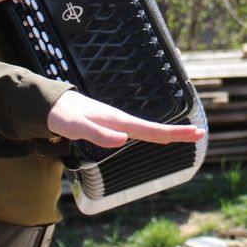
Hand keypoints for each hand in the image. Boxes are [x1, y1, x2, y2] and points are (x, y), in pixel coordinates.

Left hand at [46, 91, 207, 147]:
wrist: (47, 104)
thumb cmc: (59, 116)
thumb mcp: (74, 126)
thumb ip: (96, 134)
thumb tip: (123, 141)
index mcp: (116, 121)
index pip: (150, 130)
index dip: (173, 133)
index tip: (196, 133)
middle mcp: (119, 120)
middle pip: (153, 129)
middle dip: (176, 132)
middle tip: (200, 134)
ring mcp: (115, 122)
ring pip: (146, 128)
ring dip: (166, 133)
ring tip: (185, 135)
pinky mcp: (109, 124)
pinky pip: (136, 129)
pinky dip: (151, 133)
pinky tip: (156, 136)